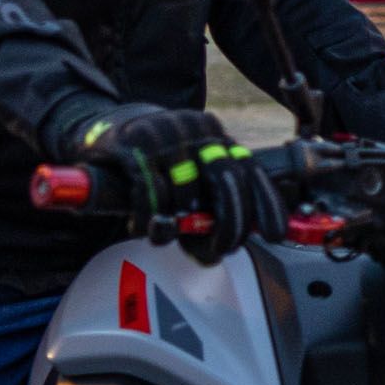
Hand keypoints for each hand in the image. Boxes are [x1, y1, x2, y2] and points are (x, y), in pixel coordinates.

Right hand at [63, 104, 282, 262]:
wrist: (109, 128)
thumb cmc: (157, 163)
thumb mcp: (189, 174)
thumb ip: (205, 208)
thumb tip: (214, 255)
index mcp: (218, 138)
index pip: (252, 170)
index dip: (267, 203)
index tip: (275, 234)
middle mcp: (198, 130)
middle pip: (227, 179)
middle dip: (229, 221)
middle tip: (222, 247)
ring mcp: (167, 134)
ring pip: (185, 191)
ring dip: (177, 225)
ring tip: (163, 234)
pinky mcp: (134, 143)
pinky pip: (149, 190)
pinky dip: (146, 217)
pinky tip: (141, 227)